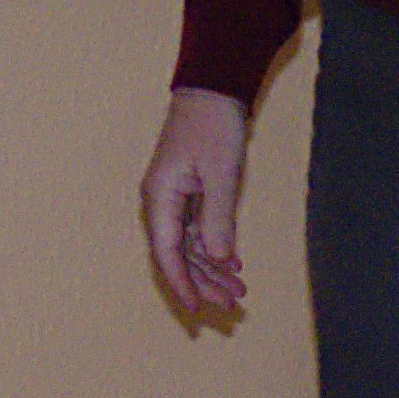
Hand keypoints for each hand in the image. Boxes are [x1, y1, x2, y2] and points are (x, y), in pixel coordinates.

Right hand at [140, 88, 249, 314]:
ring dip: (212, 267)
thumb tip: (217, 259)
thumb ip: (217, 218)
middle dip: (204, 282)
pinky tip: (233, 263)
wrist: (214, 88)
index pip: (167, 253)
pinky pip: (197, 228)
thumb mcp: (221, 173)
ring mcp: (173, 196)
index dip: (182, 284)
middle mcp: (161, 201)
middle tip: (232, 305)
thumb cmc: (214, 125)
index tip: (197, 309)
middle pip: (178, 254)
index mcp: (160, 197)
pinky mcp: (188, 190)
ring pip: (189, 244)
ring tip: (238, 290)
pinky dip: (214, 246)